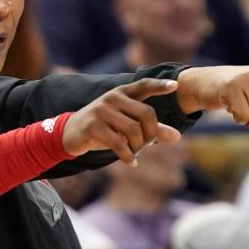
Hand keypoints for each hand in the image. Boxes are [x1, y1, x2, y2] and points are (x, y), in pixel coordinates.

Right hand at [63, 78, 181, 164]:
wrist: (70, 134)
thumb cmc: (104, 128)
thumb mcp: (126, 125)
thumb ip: (152, 128)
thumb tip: (178, 136)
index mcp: (121, 93)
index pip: (144, 85)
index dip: (160, 86)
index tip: (176, 86)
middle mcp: (112, 98)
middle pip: (146, 114)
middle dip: (151, 134)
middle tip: (146, 145)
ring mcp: (101, 111)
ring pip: (134, 131)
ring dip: (139, 147)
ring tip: (135, 153)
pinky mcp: (93, 127)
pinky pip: (119, 144)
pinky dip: (128, 156)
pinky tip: (131, 163)